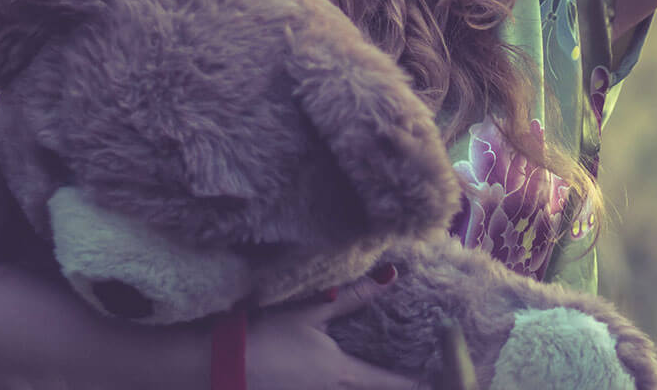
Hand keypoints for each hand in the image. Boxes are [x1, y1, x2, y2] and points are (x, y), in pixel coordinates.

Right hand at [246, 274, 424, 389]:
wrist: (224, 365)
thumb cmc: (269, 336)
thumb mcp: (312, 312)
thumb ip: (352, 298)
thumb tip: (390, 277)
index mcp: (341, 373)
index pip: (386, 382)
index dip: (409, 383)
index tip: (433, 381)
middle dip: (386, 387)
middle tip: (408, 379)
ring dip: (361, 385)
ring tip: (374, 376)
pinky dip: (338, 387)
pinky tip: (335, 376)